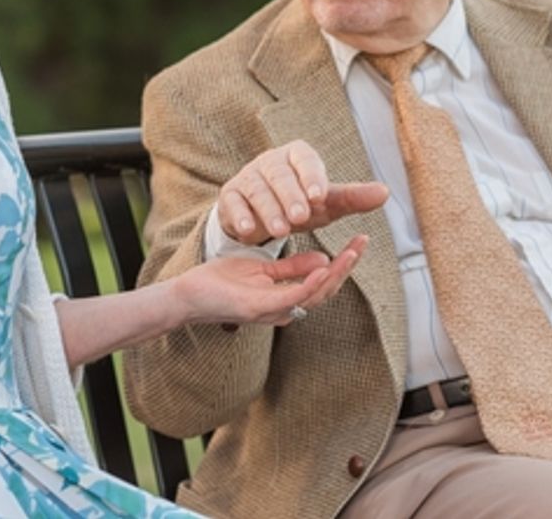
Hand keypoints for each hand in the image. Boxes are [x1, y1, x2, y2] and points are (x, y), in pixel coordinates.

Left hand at [170, 234, 368, 326]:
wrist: (188, 295)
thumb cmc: (221, 282)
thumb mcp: (262, 268)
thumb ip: (292, 267)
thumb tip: (322, 257)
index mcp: (286, 299)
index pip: (323, 283)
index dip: (343, 264)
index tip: (359, 241)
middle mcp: (284, 309)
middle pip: (326, 291)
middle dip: (347, 267)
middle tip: (363, 243)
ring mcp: (273, 311)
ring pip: (315, 296)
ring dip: (336, 274)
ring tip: (352, 252)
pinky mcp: (260, 308)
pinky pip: (293, 296)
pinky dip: (312, 282)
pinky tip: (325, 266)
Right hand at [218, 140, 387, 245]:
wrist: (261, 213)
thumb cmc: (299, 203)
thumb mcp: (326, 203)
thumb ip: (352, 198)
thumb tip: (384, 192)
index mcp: (297, 156)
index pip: (305, 159)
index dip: (312, 175)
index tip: (319, 195)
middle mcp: (270, 162)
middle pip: (279, 174)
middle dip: (290, 196)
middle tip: (302, 217)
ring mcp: (248, 177)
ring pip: (256, 189)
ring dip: (268, 210)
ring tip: (281, 230)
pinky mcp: (230, 195)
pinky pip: (232, 202)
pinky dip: (240, 216)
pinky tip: (248, 230)